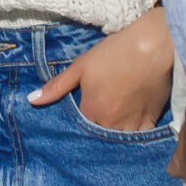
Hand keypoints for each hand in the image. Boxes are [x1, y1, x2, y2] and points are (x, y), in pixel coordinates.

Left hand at [29, 5, 172, 131]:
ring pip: (119, 138)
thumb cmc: (114, 54)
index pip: (79, 127)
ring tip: (115, 118)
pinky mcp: (152, 121)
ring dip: (114, 132)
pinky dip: (135, 134)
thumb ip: (57, 87)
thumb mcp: (80, 67)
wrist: (154, 47)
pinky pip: (140, 138)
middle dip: (97, 127)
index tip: (83, 110)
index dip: (80, 118)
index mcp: (91, 112)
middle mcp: (110, 125)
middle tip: (101, 112)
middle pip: (99, 134)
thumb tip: (32, 100)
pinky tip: (133, 125)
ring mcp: (133, 126)